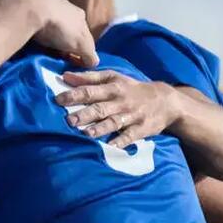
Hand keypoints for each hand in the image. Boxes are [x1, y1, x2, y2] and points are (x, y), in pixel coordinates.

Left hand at [23, 0, 98, 67]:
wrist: (31, 10)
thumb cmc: (61, 28)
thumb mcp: (82, 45)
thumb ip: (90, 55)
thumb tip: (93, 63)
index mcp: (80, 14)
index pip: (84, 35)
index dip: (81, 49)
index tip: (73, 60)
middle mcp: (65, 7)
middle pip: (68, 30)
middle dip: (65, 43)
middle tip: (58, 56)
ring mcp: (47, 5)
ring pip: (52, 26)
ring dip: (50, 37)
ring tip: (44, 49)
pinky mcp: (30, 8)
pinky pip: (37, 23)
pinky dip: (37, 31)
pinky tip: (33, 38)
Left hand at [54, 70, 178, 147]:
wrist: (165, 100)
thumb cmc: (131, 88)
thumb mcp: (113, 77)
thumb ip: (89, 77)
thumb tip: (65, 76)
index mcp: (112, 87)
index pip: (91, 90)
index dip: (74, 95)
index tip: (58, 100)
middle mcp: (121, 101)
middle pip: (100, 108)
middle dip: (85, 114)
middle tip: (69, 120)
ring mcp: (132, 116)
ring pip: (114, 122)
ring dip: (100, 128)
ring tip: (87, 133)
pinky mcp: (141, 129)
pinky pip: (130, 136)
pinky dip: (120, 142)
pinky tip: (110, 147)